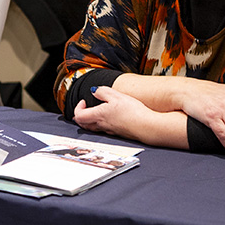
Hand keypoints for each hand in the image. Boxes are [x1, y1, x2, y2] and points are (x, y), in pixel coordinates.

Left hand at [73, 86, 187, 148]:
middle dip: (81, 116)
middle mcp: (102, 125)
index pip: (79, 115)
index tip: (84, 101)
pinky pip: (103, 130)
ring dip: (90, 120)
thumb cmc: (132, 112)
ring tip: (95, 112)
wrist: (146, 127)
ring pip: (93, 128)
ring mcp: (110, 131)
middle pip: (83, 125)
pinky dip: (100, 124)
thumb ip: (103, 92)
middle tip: (85, 108)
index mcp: (99, 115)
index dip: (78, 107)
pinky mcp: (118, 134)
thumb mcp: (117, 96)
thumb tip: (93, 90)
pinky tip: (109, 118)